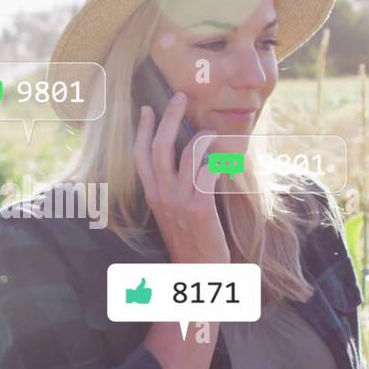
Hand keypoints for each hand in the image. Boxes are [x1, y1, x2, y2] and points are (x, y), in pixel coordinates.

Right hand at [133, 92, 228, 264]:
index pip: (140, 155)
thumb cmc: (189, 242)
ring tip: (213, 133)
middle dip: (170, 117)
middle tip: (180, 96)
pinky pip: (209, 170)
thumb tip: (184, 163)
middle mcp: (161, 194)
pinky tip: (228, 162)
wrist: (197, 272)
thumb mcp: (171, 214)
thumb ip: (172, 190)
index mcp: (152, 195)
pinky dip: (220, 161)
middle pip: (160, 146)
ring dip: (204, 137)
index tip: (146, 108)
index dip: (142, 130)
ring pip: (189, 153)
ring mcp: (179, 200)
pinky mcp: (199, 206)